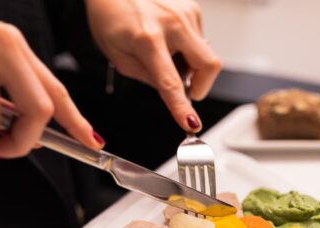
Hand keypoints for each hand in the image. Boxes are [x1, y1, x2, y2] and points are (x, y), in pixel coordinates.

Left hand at [85, 0, 221, 131]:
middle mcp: (172, 23)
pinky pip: (200, 40)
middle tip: (185, 88)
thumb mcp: (118, 56)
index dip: (182, 108)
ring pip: (205, 54)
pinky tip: (169, 39)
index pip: (171, 83)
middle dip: (202, 85)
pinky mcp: (192, 8)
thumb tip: (173, 92)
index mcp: (147, 39)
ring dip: (190, 64)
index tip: (192, 124)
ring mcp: (186, 12)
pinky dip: (187, 48)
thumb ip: (147, 77)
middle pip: (209, 66)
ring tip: (165, 53)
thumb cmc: (110, 16)